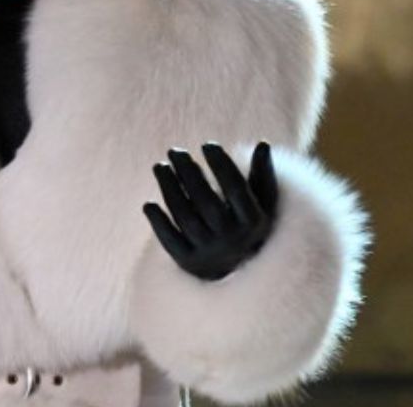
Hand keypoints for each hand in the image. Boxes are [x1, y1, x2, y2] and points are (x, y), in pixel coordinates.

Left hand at [143, 141, 278, 280]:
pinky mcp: (188, 263)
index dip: (222, 165)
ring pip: (185, 218)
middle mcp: (232, 240)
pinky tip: (149, 204)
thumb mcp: (263, 203)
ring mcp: (210, 252)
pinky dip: (158, 223)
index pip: (236, 189)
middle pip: (206, 202)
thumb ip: (263, 175)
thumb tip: (263, 144)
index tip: (207, 145)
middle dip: (189, 173)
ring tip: (159, 166)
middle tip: (175, 151)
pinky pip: (170, 241)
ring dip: (170, 190)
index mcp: (253, 222)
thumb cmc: (249, 225)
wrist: (238, 269)